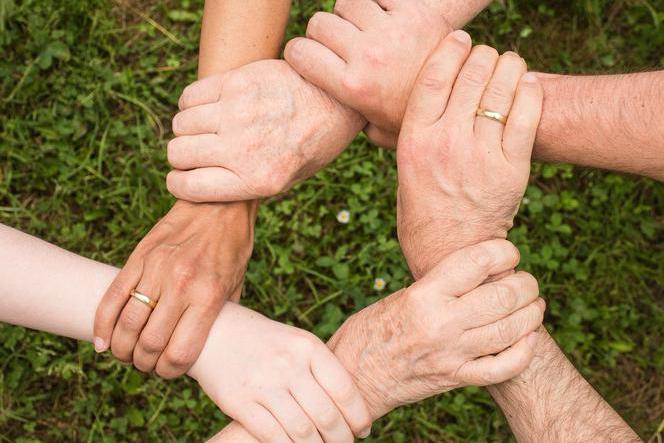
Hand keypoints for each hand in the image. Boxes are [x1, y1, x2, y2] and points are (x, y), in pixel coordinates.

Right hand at [93, 200, 255, 377]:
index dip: (169, 372)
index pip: (179, 353)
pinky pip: (112, 296)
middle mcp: (181, 285)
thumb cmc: (232, 248)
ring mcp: (157, 269)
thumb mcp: (236, 285)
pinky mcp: (139, 256)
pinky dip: (102, 324)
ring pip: (127, 324)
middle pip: (149, 344)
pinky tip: (103, 341)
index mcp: (208, 296)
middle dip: (144, 364)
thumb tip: (206, 347)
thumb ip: (220, 317)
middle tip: (146, 364)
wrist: (218, 203)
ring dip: (122, 349)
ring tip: (127, 354)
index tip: (168, 371)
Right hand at [166, 59, 364, 201]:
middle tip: (199, 151)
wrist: (337, 101)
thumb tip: (200, 184)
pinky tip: (211, 107)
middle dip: (182, 156)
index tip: (183, 177)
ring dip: (188, 128)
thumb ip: (245, 185)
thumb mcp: (287, 180)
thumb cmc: (312, 144)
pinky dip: (192, 104)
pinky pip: (190, 96)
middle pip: (178, 153)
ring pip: (180, 124)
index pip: (187, 187)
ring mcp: (238, 113)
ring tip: (208, 128)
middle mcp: (244, 149)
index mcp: (257, 180)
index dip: (179, 183)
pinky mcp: (237, 82)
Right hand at [189, 303, 371, 442]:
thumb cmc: (264, 342)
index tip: (363, 429)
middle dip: (341, 439)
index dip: (358, 416)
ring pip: (303, 431)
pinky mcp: (240, 403)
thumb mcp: (296, 342)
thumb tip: (351, 407)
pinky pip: (273, 436)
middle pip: (326, 415)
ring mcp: (263, 384)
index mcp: (307, 346)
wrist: (214, 332)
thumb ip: (320, 368)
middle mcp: (288, 365)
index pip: (344, 389)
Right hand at [284, 0, 451, 145]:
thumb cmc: (416, 116)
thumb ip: (349, 121)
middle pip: (320, 24)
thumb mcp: (378, 131)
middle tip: (340, 45)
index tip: (309, 57)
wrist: (465, 95)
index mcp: (353, 87)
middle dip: (324, 33)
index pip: (299, 52)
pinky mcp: (413, 11)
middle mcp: (367, 56)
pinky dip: (377, 3)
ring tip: (364, 30)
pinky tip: (386, 19)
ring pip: (346, 3)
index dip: (299, 53)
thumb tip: (327, 119)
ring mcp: (390, 31)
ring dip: (351, 14)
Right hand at [328, 240, 543, 418]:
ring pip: (511, 330)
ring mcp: (451, 354)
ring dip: (532, 314)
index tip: (509, 252)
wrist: (354, 375)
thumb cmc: (372, 329)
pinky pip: (502, 368)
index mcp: (424, 295)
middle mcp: (440, 323)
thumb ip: (440, 286)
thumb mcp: (402, 296)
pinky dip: (524, 352)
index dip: (504, 252)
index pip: (478, 262)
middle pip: (503, 296)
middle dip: (526, 284)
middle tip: (527, 281)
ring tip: (534, 305)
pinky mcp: (455, 378)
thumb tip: (481, 272)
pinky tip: (528, 339)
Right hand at [396, 33, 542, 277]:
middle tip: (487, 56)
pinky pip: (527, 115)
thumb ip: (407, 135)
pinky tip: (527, 83)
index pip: (434, 76)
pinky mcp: (511, 169)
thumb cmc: (422, 211)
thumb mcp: (403, 170)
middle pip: (471, 75)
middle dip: (482, 55)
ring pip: (501, 88)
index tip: (460, 39)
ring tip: (509, 64)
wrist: (450, 253)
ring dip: (509, 66)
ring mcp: (481, 155)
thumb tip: (409, 101)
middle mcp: (446, 143)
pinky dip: (530, 91)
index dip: (450, 49)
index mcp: (414, 140)